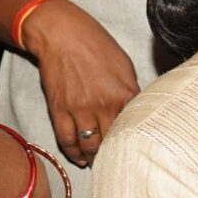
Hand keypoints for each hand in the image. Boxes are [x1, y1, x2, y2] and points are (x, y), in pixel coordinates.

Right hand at [23, 0, 140, 166]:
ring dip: (95, 157)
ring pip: (89, 145)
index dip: (136, 141)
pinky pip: (66, 139)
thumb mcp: (125, 67)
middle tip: (119, 159)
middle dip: (116, 153)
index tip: (138, 150)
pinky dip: (73, 153)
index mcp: (124, 94)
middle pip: (113, 141)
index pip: (134, 128)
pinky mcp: (58, 110)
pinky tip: (80, 159)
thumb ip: (131, 92)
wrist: (62, 35)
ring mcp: (79, 110)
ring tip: (100, 161)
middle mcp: (103, 106)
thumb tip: (136, 112)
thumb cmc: (96, 46)